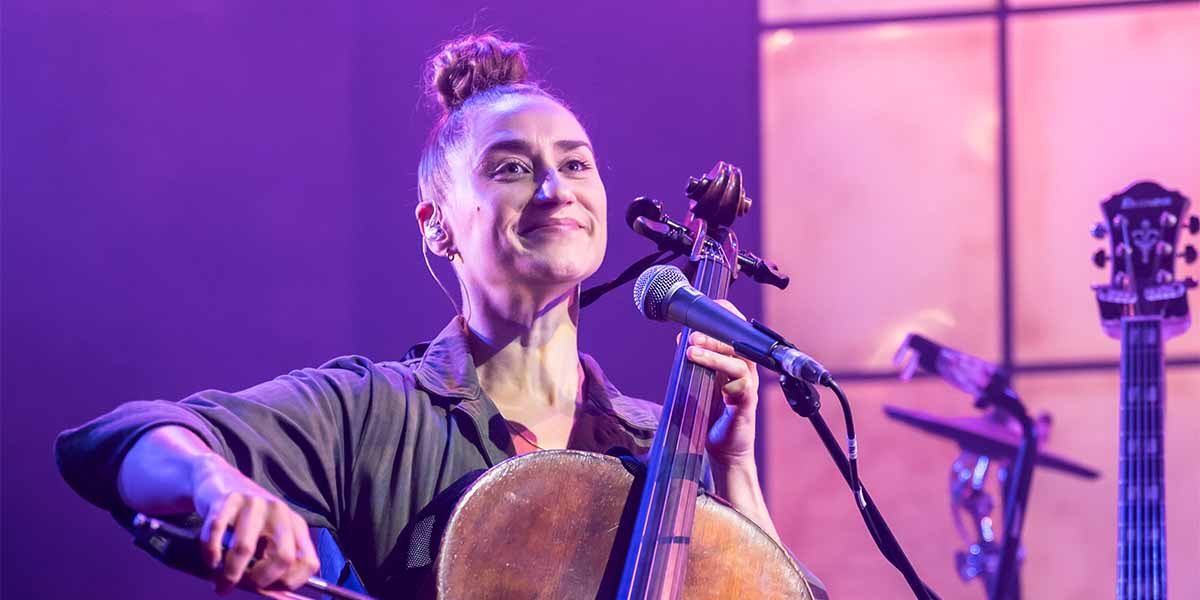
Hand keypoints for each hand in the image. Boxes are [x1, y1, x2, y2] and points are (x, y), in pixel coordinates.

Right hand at [191, 455, 319, 594]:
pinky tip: (210, 562)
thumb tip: (272, 595)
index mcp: (295, 525)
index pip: (308, 562)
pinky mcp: (227, 499)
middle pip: (282, 557)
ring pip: (244, 549)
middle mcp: (280, 512)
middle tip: (242, 586)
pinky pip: (216, 534)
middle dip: (259, 581)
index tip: (269, 590)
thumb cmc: (245, 520)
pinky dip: (210, 555)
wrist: (219, 481)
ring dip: (229, 574)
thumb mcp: (268, 537)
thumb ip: (272, 562)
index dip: (289, 583)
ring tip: (219, 583)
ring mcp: (254, 503)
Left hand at [683, 299, 760, 466]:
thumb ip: (697, 359)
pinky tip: (717, 382)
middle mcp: (746, 372)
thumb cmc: (713, 413)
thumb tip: (683, 336)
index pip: (736, 333)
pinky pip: (742, 388)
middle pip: (737, 344)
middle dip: (713, 336)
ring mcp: (748, 388)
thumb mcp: (701, 381)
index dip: (727, 316)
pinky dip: (729, 382)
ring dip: (715, 355)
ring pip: (738, 363)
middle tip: (691, 336)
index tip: (712, 305)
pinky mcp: (745, 406)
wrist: (724, 450)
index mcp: (735, 363)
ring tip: (692, 352)